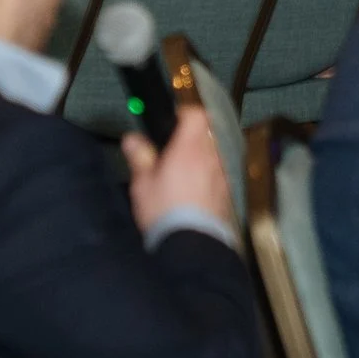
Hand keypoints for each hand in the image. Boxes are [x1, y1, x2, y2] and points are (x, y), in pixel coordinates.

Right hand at [123, 104, 231, 235]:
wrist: (191, 244)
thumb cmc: (163, 209)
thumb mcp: (143, 183)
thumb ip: (140, 156)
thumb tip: (132, 138)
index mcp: (190, 148)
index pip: (197, 114)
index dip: (185, 113)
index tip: (172, 122)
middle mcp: (211, 156)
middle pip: (206, 134)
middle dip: (190, 138)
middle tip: (171, 152)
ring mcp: (222, 174)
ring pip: (212, 154)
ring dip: (199, 157)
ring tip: (181, 174)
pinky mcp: (227, 192)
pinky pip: (217, 174)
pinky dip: (206, 176)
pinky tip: (193, 192)